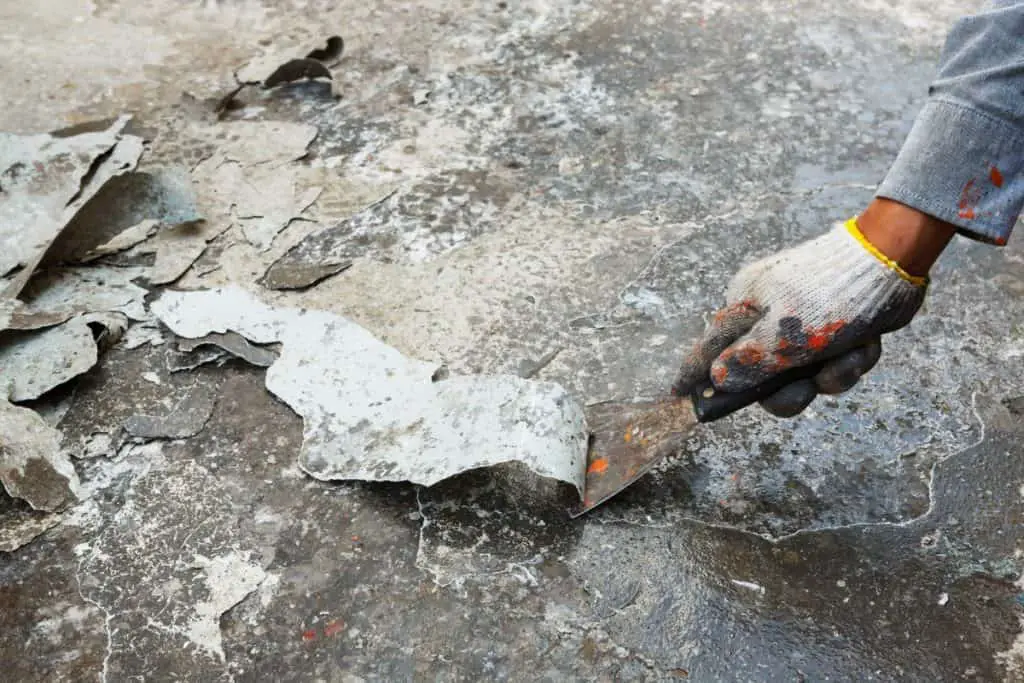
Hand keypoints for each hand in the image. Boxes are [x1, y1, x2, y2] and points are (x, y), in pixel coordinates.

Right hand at [673, 201, 953, 416]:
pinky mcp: (831, 329)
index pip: (710, 347)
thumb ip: (748, 361)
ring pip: (801, 375)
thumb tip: (715, 380)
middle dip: (789, 389)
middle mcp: (767, 315)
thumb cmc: (831, 294)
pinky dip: (850, 361)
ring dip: (830, 375)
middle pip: (760, 375)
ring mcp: (800, 323)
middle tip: (805, 391)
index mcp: (744, 307)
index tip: (677, 395)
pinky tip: (866, 344)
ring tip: (850, 354)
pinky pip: (829, 364)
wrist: (892, 257)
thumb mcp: (786, 335)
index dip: (695, 374)